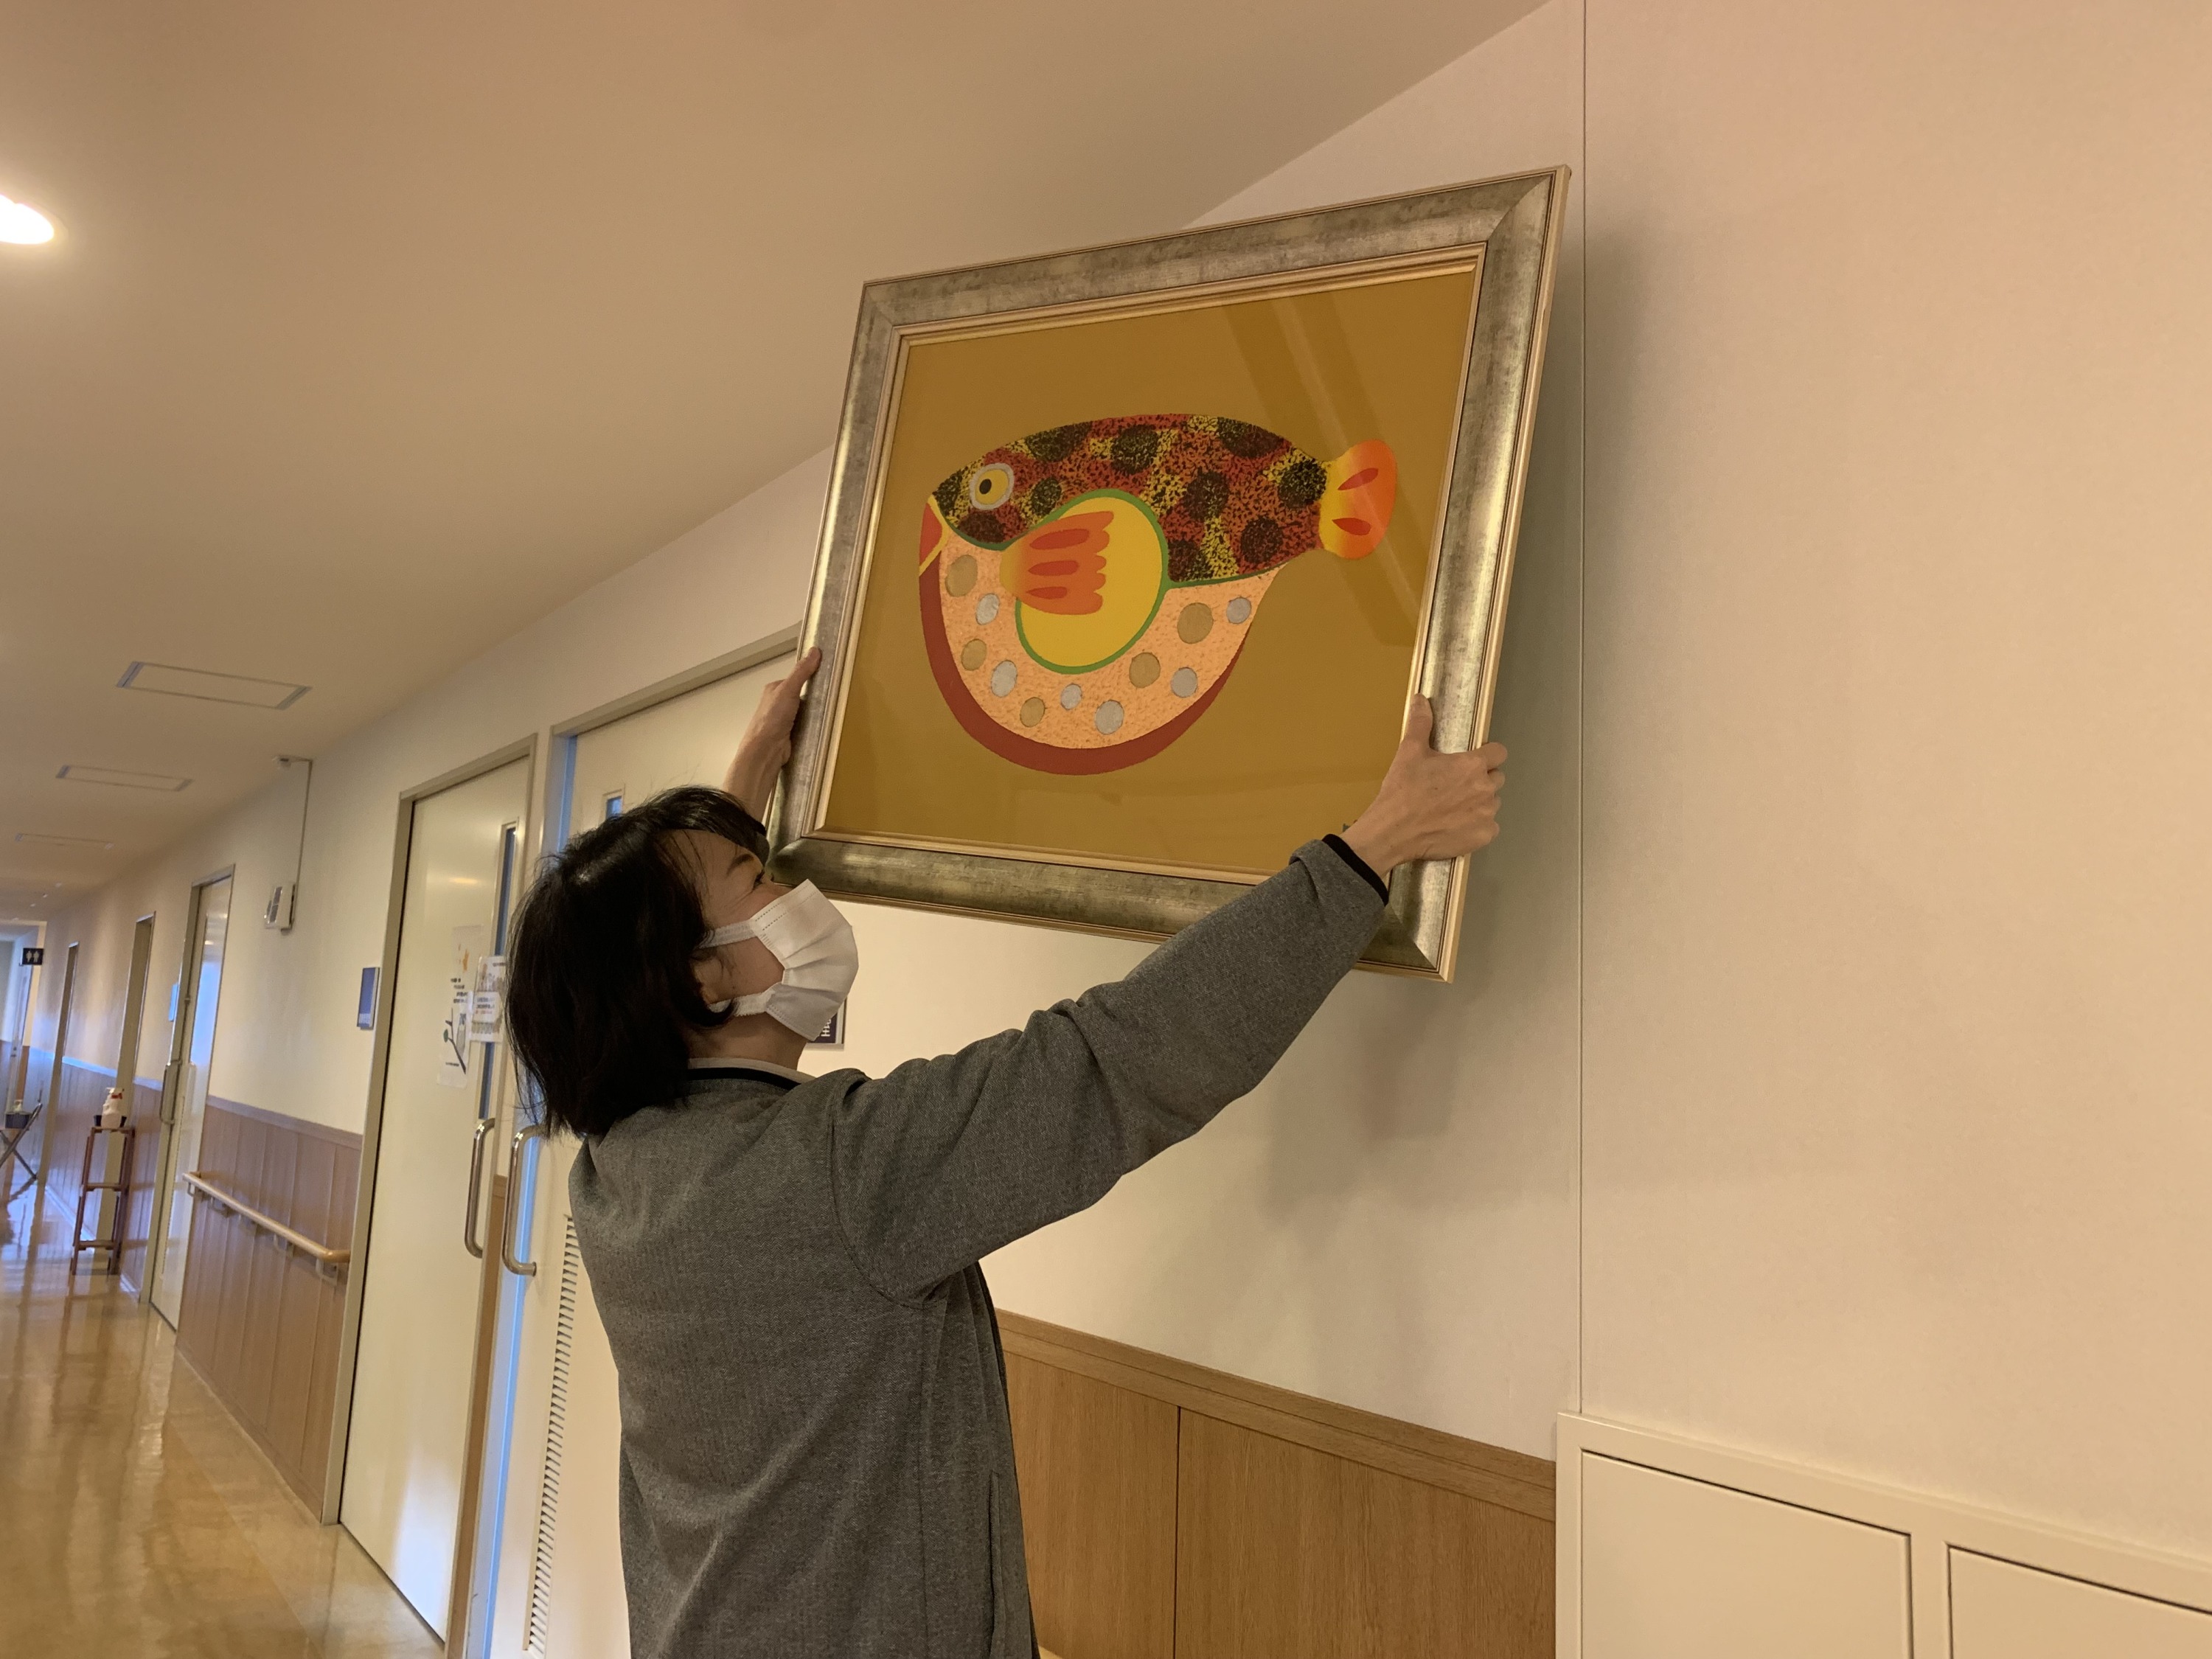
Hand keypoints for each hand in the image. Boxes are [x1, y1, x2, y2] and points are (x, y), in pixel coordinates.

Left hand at [722, 647, 821, 819]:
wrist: (765, 750)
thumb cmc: (772, 718)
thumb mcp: (788, 690)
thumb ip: (801, 672)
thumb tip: (815, 651)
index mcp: (774, 690)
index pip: (796, 679)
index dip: (810, 678)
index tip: (827, 677)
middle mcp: (777, 704)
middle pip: (802, 696)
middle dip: (814, 698)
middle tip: (831, 696)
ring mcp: (783, 720)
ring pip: (805, 712)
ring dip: (815, 714)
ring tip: (830, 712)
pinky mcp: (790, 735)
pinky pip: (806, 727)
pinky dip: (813, 727)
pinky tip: (822, 727)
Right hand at [1340, 696, 1504, 873]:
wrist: (1393, 831)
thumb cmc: (1403, 791)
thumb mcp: (1409, 752)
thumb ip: (1420, 723)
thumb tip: (1420, 700)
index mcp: (1472, 765)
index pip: (1499, 753)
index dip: (1487, 755)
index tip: (1473, 761)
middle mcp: (1485, 789)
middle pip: (1496, 779)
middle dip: (1481, 780)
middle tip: (1455, 787)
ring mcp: (1486, 815)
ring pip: (1491, 804)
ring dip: (1478, 803)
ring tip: (1453, 808)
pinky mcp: (1482, 836)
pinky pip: (1488, 828)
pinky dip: (1476, 827)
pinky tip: (1455, 825)